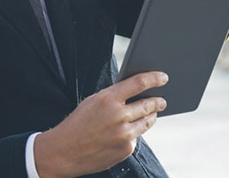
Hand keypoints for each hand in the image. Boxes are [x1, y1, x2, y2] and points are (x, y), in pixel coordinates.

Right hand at [34, 71, 168, 177]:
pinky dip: (134, 133)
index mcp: (108, 99)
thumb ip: (112, 97)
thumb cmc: (77, 124)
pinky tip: (126, 132)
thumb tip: (134, 93)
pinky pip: (136, 138)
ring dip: (151, 116)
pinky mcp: (126, 149)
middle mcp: (119, 115)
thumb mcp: (92, 102)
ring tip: (153, 113)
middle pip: (149, 104)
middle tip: (162, 100)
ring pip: (147, 122)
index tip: (164, 77)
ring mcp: (124, 134)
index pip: (139, 83)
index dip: (154, 78)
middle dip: (158, 101)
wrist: (65, 151)